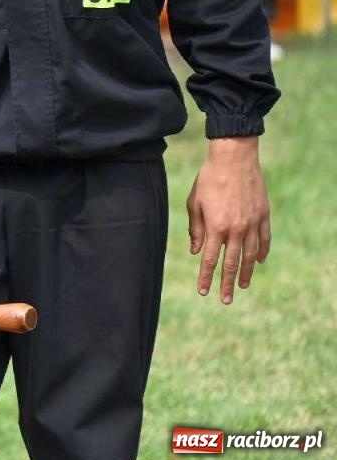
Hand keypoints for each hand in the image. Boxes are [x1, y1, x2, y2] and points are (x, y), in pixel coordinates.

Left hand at [187, 136, 270, 303]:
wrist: (234, 159)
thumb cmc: (209, 179)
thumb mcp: (195, 202)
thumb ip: (196, 228)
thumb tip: (196, 250)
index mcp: (216, 226)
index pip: (209, 259)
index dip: (206, 277)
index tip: (204, 292)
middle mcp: (235, 229)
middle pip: (231, 263)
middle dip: (227, 283)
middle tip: (226, 300)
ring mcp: (252, 223)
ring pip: (250, 254)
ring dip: (246, 272)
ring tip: (243, 285)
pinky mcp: (263, 215)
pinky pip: (264, 239)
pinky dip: (262, 252)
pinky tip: (259, 261)